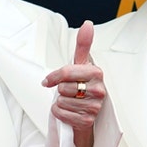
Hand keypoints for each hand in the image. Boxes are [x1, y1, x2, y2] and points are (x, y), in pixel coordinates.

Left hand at [43, 20, 105, 146]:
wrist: (86, 110)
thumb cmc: (81, 85)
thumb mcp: (80, 65)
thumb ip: (83, 45)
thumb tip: (87, 24)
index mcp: (96, 73)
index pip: (67, 72)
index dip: (53, 77)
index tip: (48, 81)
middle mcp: (99, 90)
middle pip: (63, 88)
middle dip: (61, 91)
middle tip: (68, 92)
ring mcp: (95, 107)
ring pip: (61, 102)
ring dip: (60, 103)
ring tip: (70, 102)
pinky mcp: (88, 121)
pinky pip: (62, 114)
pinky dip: (60, 114)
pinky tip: (69, 111)